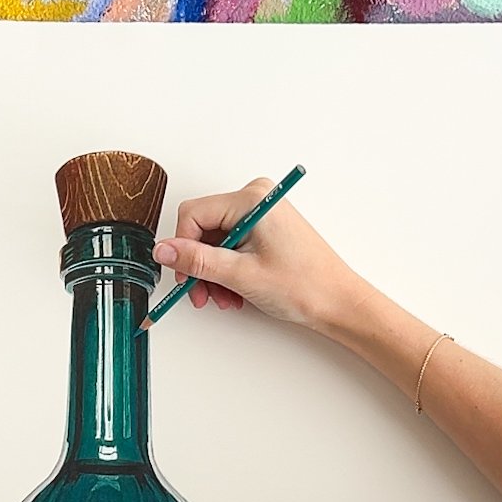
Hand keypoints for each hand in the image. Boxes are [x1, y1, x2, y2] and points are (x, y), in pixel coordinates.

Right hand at [152, 176, 367, 332]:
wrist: (337, 302)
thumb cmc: (304, 285)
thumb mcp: (241, 275)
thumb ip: (197, 261)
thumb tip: (163, 251)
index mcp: (250, 199)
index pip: (193, 214)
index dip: (182, 249)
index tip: (184, 278)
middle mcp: (255, 199)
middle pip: (203, 229)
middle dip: (199, 266)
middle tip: (202, 296)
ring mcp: (260, 214)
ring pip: (216, 242)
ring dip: (213, 274)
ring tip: (225, 299)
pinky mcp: (265, 230)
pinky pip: (232, 247)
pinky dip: (228, 272)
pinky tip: (235, 292)